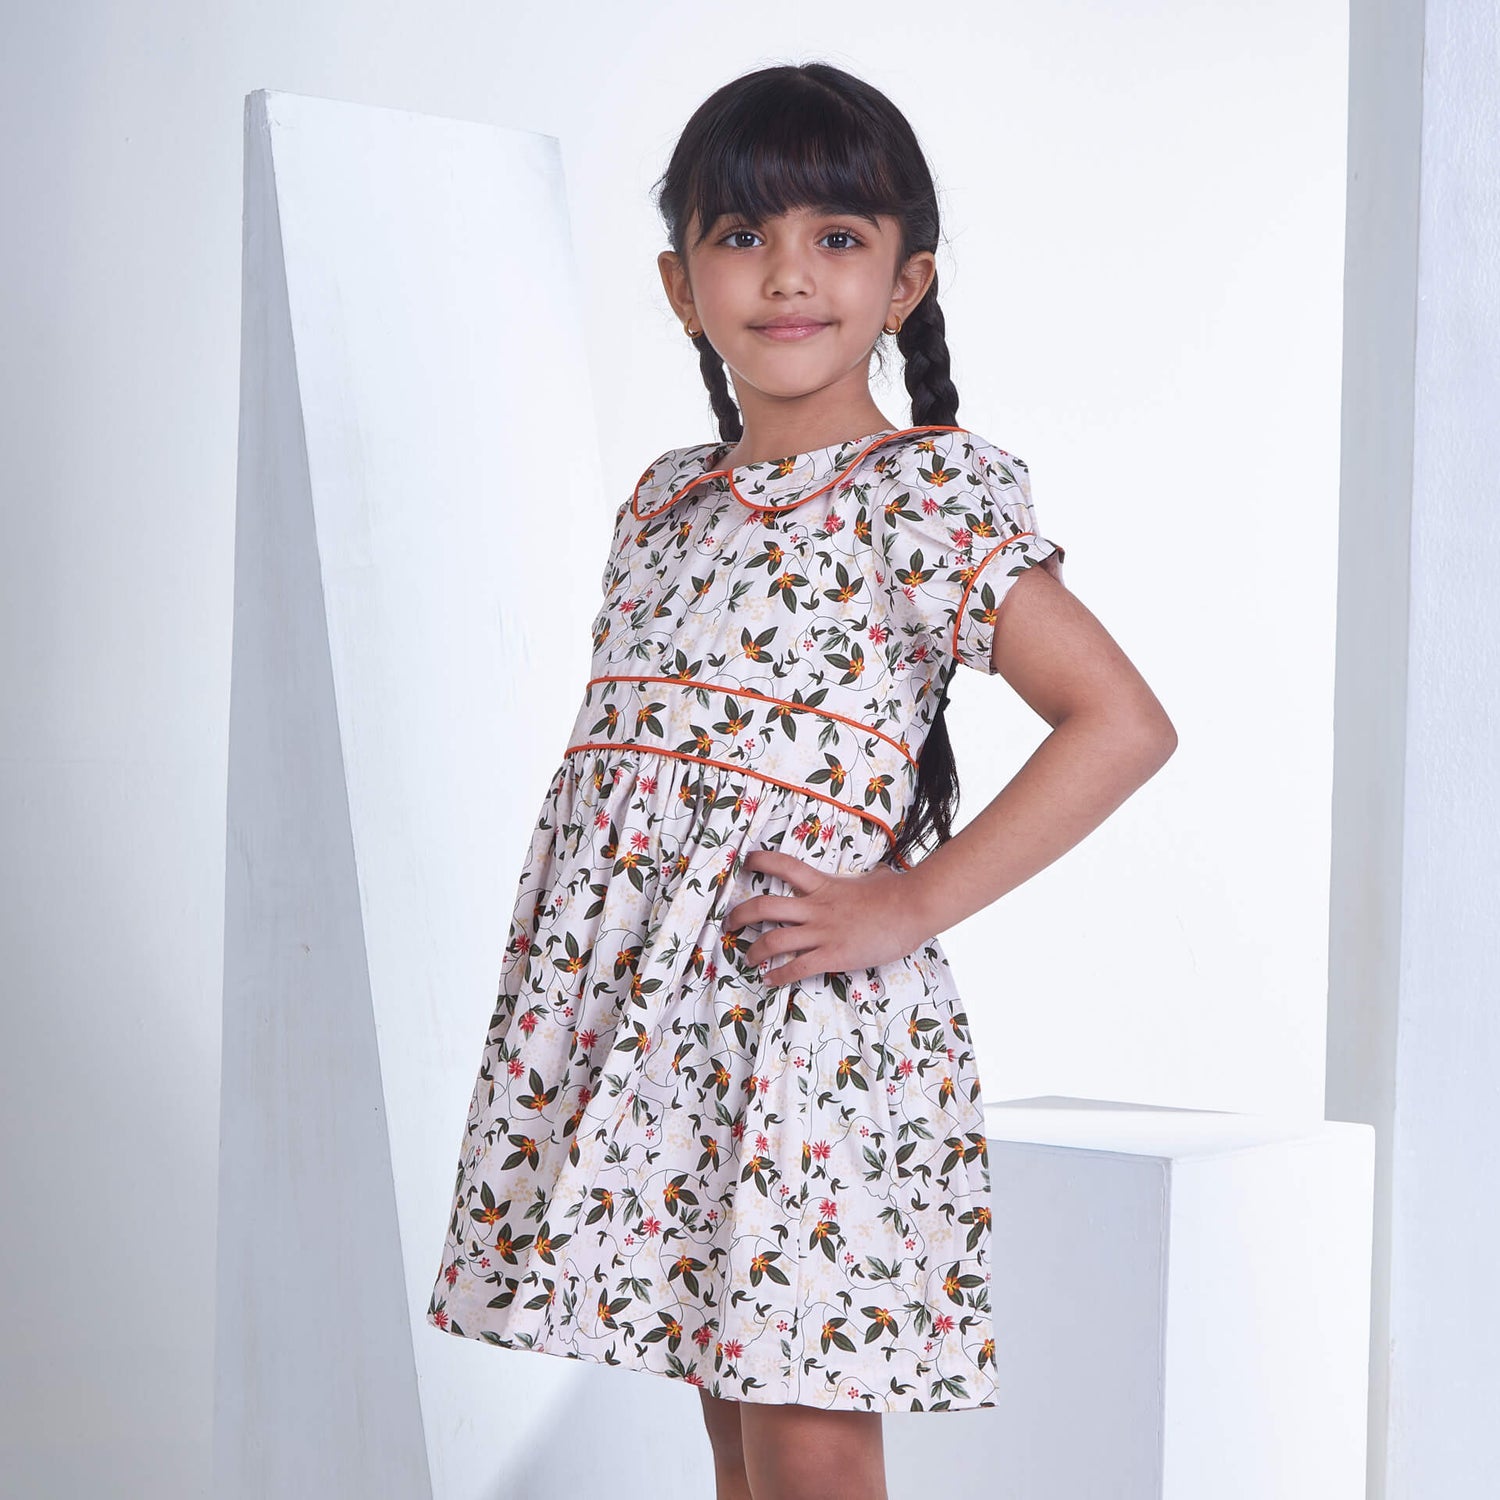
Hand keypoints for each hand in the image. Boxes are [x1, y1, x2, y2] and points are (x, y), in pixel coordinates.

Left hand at [722, 848, 929, 986]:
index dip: (760, 862)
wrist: (913, 908)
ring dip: (754, 950)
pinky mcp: (833, 955)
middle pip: (764, 907)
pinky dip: (777, 976)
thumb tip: (877, 874)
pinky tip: (769, 980)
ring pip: (773, 941)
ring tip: (747, 957)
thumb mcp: (875, 877)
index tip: (747, 863)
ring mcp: (822, 932)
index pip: (784, 866)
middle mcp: (815, 907)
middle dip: (739, 915)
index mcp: (823, 885)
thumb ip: (867, 877)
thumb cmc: (897, 892)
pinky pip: (796, 968)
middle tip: (729, 923)